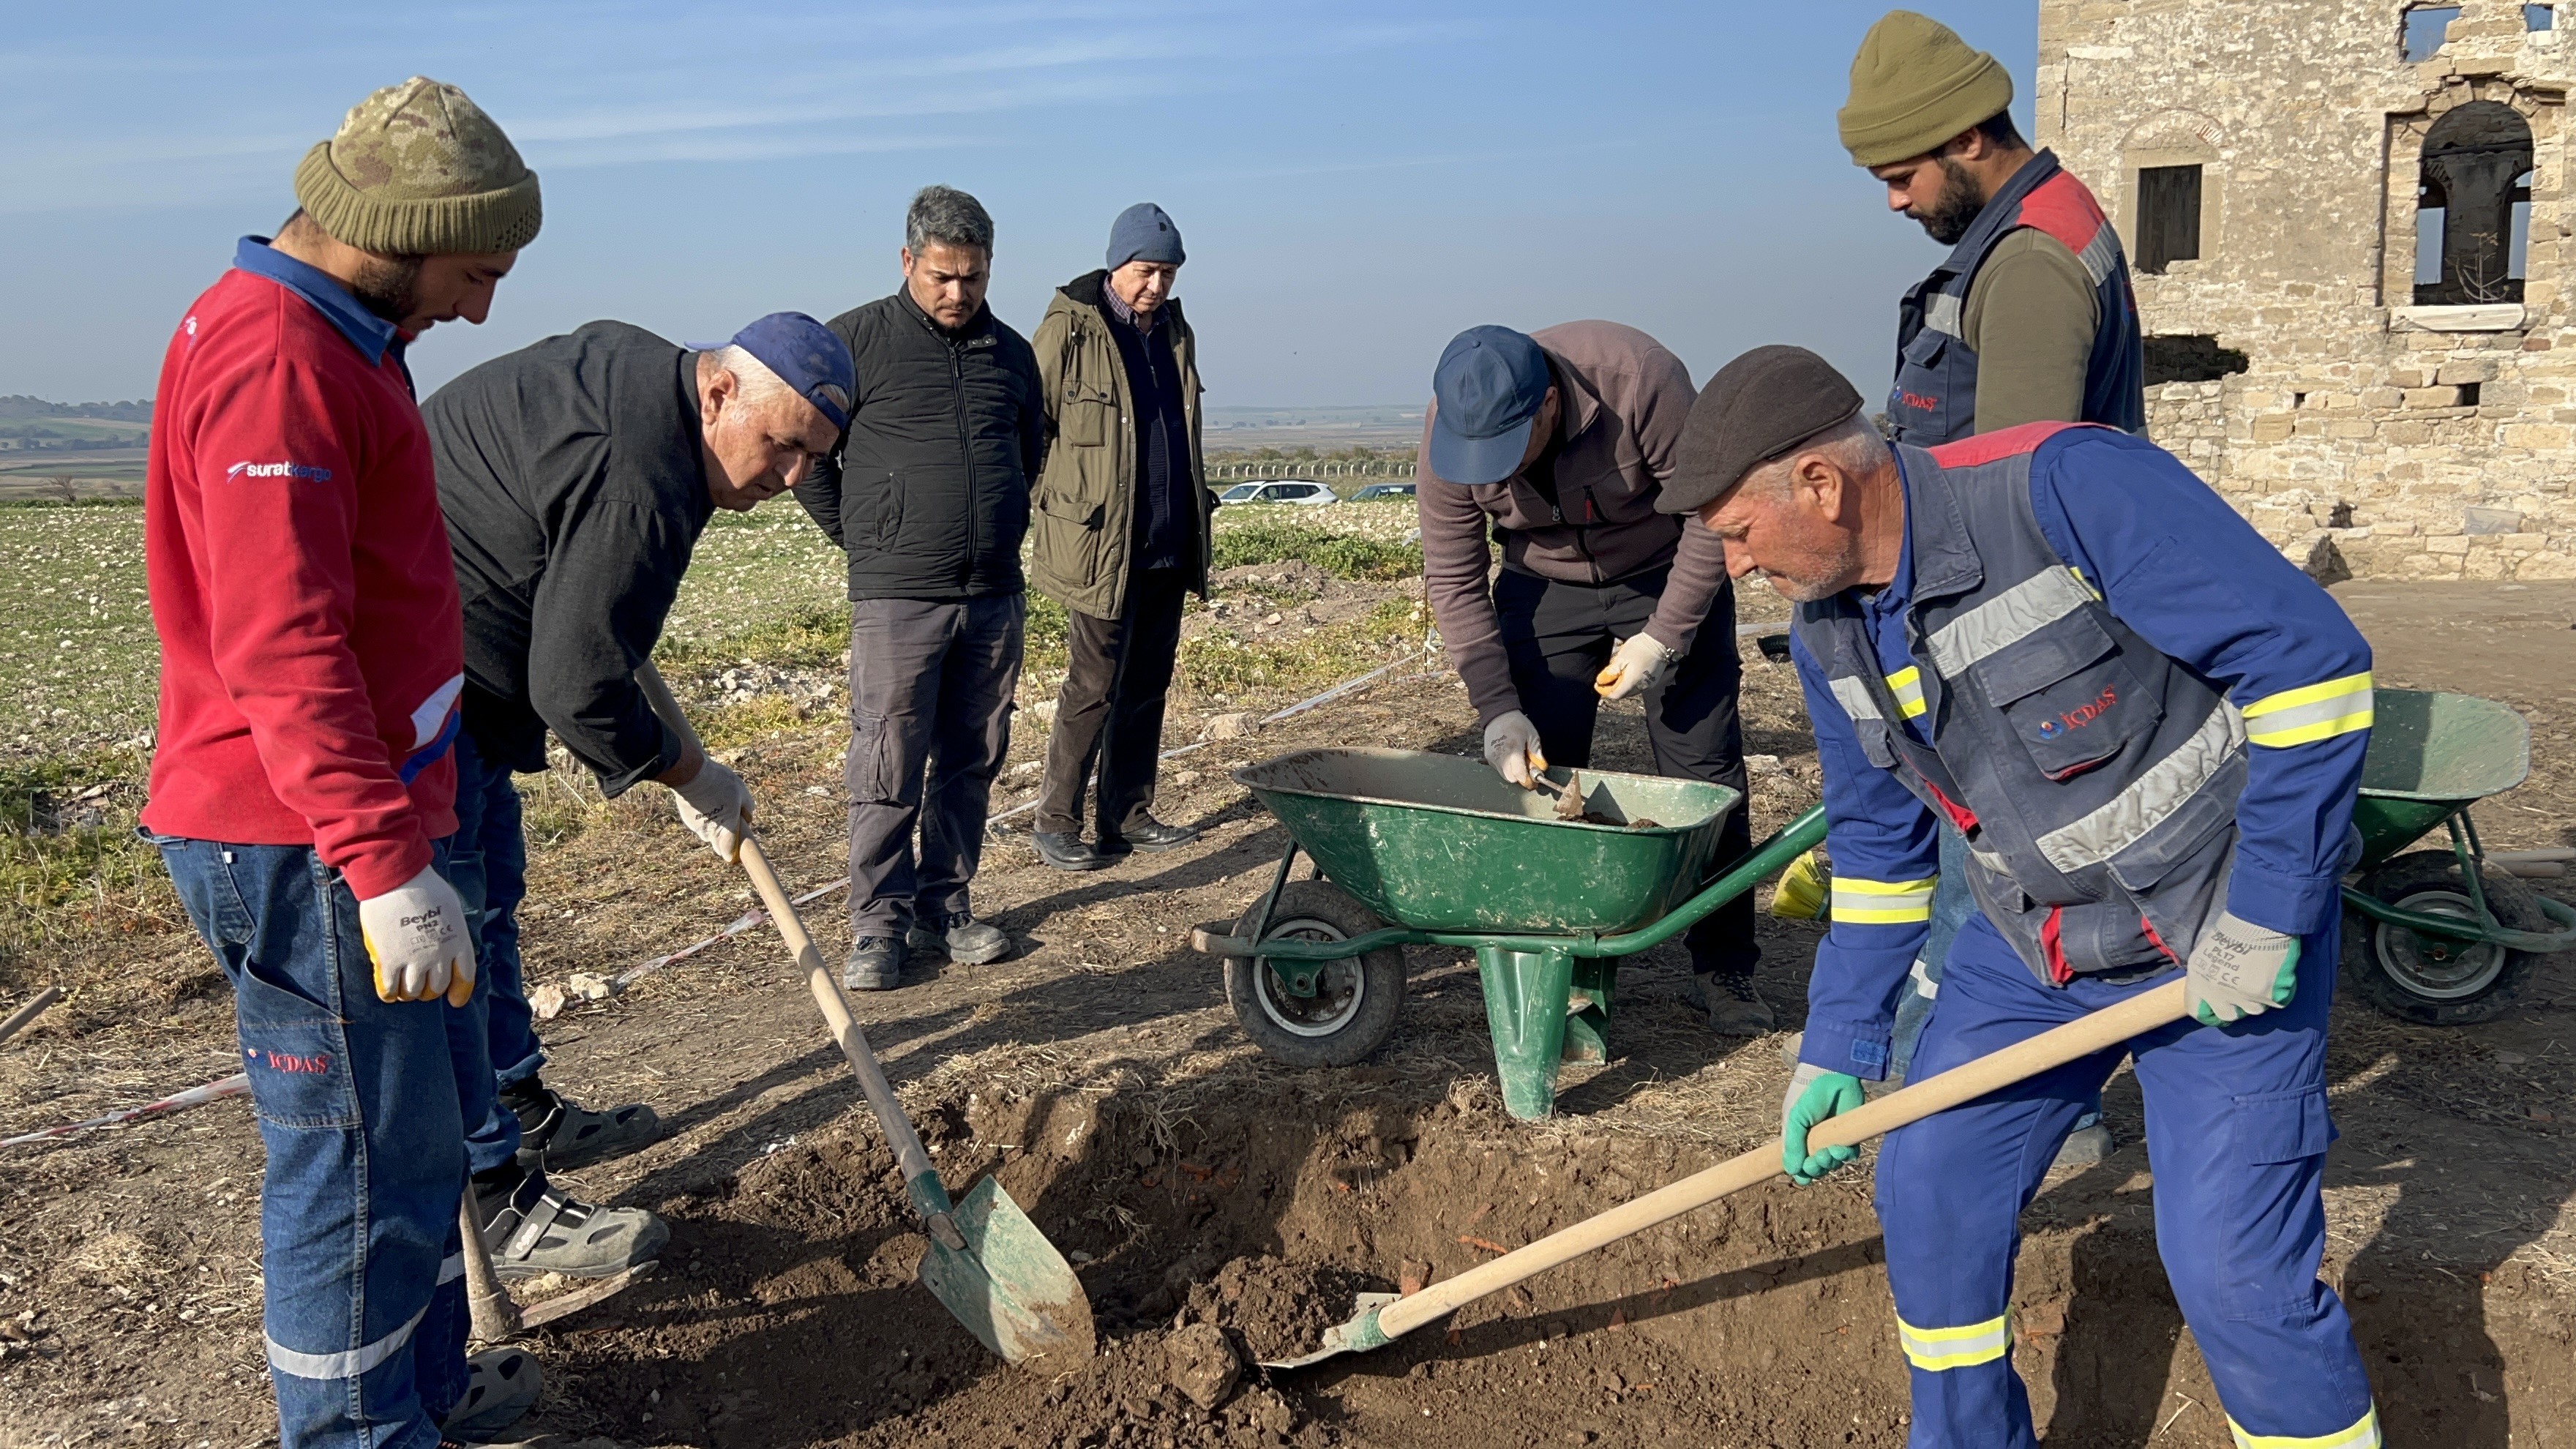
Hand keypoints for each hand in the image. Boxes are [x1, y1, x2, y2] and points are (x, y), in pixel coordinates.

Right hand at [358, 865, 476, 1005]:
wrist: (397, 878)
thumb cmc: (425, 887)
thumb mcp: (451, 909)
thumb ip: (451, 931)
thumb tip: (447, 949)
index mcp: (458, 941)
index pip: (465, 976)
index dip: (460, 992)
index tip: (455, 1001)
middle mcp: (439, 955)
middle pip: (437, 988)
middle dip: (429, 991)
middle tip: (420, 986)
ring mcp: (414, 959)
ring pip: (413, 992)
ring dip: (408, 993)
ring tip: (403, 988)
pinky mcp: (389, 960)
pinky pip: (389, 989)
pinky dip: (389, 994)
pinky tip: (388, 992)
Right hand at [671, 756, 754, 861]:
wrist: (691, 774)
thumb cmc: (720, 783)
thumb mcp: (741, 791)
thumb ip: (747, 808)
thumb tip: (748, 818)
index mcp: (727, 829)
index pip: (728, 853)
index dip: (733, 854)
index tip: (736, 853)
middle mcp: (710, 833)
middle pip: (718, 844)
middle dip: (725, 837)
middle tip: (730, 820)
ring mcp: (698, 828)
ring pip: (708, 833)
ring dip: (713, 826)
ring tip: (717, 806)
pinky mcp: (688, 820)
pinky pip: (699, 824)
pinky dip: (703, 818)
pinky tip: (705, 803)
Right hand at [1481, 711, 1547, 788]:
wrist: (1498, 714)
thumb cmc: (1517, 723)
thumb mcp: (1532, 735)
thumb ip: (1536, 753)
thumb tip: (1541, 768)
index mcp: (1513, 750)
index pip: (1520, 775)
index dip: (1528, 781)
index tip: (1535, 782)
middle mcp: (1500, 757)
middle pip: (1511, 779)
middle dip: (1521, 777)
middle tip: (1528, 770)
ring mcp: (1492, 757)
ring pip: (1504, 775)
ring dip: (1513, 773)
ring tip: (1519, 761)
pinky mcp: (1488, 757)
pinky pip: (1499, 769)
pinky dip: (1506, 767)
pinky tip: (1511, 757)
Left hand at [1594, 631, 1678, 700]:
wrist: (1660, 642)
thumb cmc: (1640, 647)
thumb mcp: (1621, 658)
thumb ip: (1610, 672)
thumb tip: (1601, 681)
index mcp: (1632, 682)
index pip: (1615, 695)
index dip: (1604, 691)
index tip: (1597, 684)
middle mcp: (1641, 687)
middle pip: (1623, 694)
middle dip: (1612, 688)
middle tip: (1605, 678)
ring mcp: (1649, 684)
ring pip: (1630, 691)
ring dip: (1621, 685)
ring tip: (1617, 673)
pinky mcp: (1653, 680)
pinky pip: (1638, 686)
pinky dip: (1630, 682)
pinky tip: (1627, 673)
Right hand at [1781, 1063, 1864, 1183]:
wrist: (1833, 1077)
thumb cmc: (1809, 1095)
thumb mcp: (1795, 1118)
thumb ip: (1792, 1144)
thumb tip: (1791, 1171)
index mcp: (1799, 1139)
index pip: (1798, 1165)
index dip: (1801, 1174)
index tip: (1803, 1176)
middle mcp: (1816, 1142)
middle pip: (1816, 1169)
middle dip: (1816, 1170)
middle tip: (1815, 1161)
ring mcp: (1833, 1140)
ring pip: (1833, 1165)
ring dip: (1829, 1163)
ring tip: (1828, 1152)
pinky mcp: (1850, 1137)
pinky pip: (1849, 1156)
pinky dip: (1844, 1156)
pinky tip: (1839, 1148)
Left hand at [2185, 910, 2298, 1025]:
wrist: (2257, 922)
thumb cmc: (2231, 931)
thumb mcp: (2205, 953)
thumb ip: (2207, 976)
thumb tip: (2212, 992)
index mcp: (2198, 981)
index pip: (2195, 1010)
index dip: (2207, 1011)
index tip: (2216, 1010)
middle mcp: (2217, 992)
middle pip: (2227, 1015)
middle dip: (2236, 1007)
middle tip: (2244, 993)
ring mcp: (2242, 996)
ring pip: (2253, 1010)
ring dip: (2258, 998)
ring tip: (2261, 978)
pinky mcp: (2266, 995)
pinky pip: (2275, 1002)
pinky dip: (2278, 992)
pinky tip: (2275, 975)